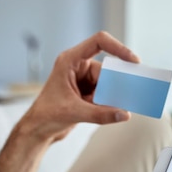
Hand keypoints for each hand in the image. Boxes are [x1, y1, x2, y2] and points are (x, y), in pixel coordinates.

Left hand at [20, 31, 139, 143]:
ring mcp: (83, 80)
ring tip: (113, 109)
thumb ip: (101, 114)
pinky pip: (105, 94)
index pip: (98, 42)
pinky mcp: (87, 92)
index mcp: (70, 60)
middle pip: (106, 69)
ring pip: (107, 84)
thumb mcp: (75, 112)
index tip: (133, 61)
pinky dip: (109, 103)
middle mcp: (78, 66)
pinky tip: (109, 113)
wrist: (38, 130)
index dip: (118, 48)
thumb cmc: (47, 115)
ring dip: (111, 97)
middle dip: (116, 84)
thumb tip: (125, 114)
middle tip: (127, 96)